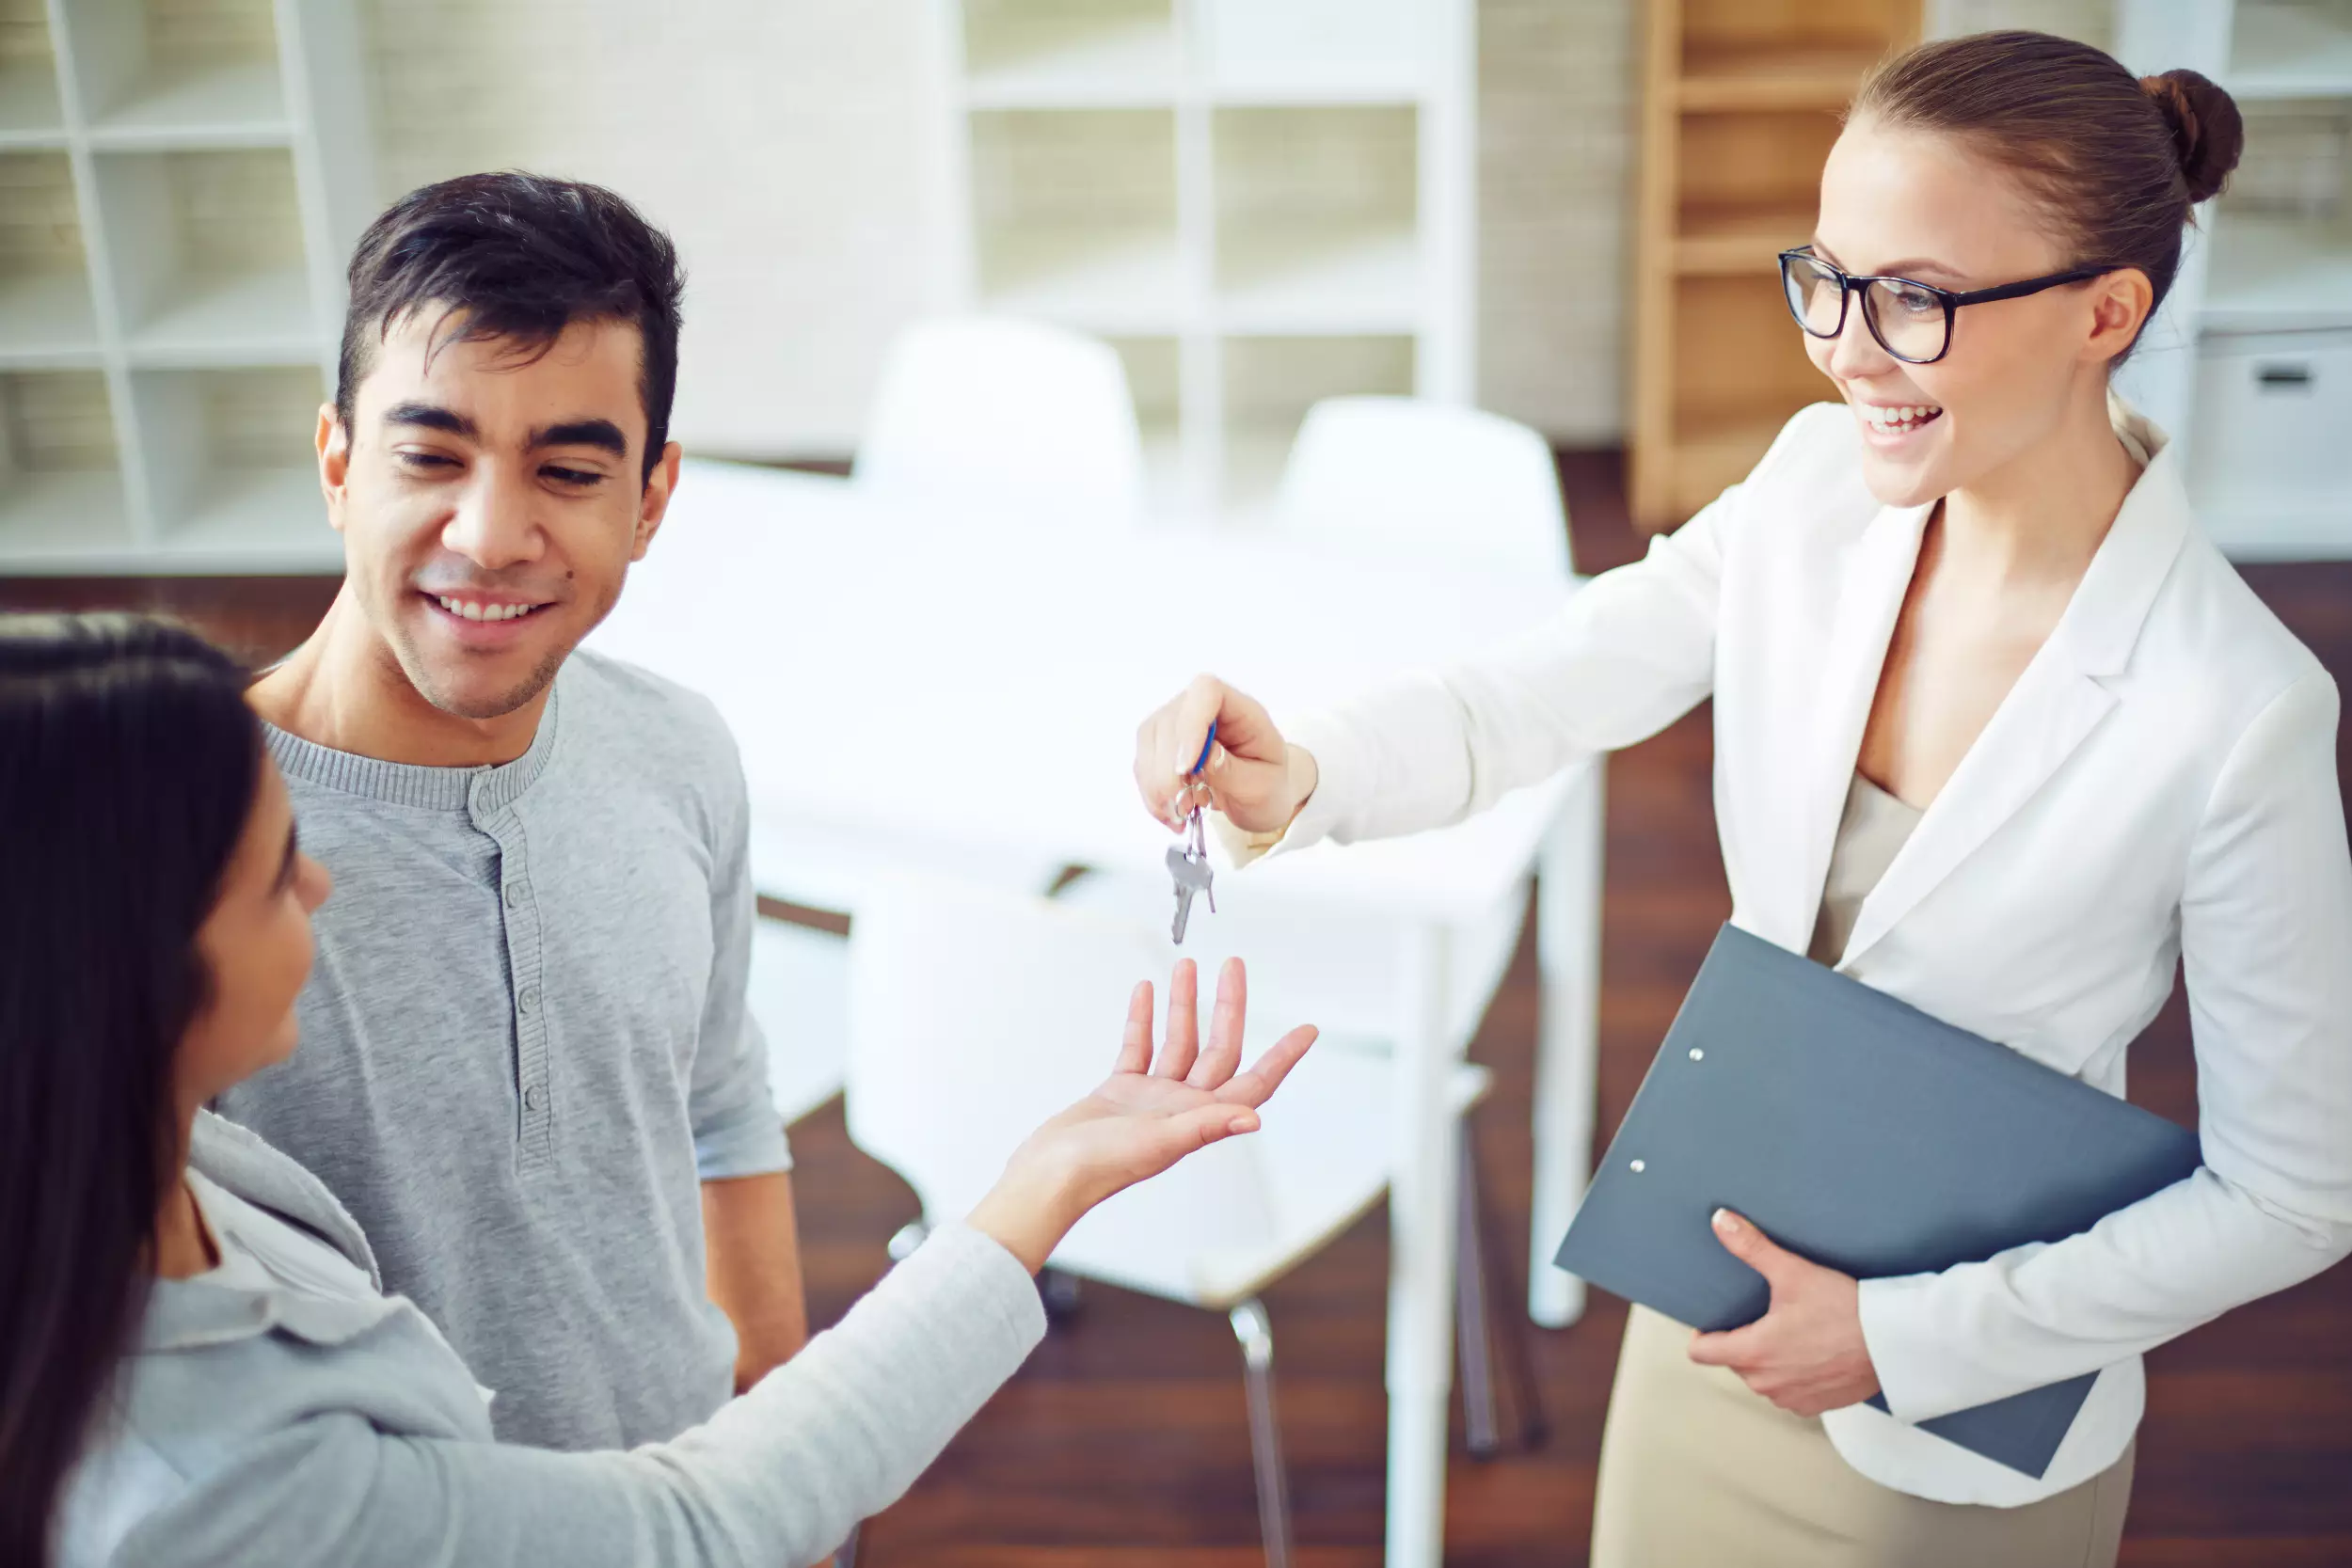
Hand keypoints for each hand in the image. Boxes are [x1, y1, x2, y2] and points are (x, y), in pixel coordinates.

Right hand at [966, 957, 1316, 1272]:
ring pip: (1177, 1041)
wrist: (1048, 1177)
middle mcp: (1181, 1107)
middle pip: (1217, 1049)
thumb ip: (1204, 1126)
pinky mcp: (1119, 1092)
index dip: (1283, 1058)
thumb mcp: (1157, 1143)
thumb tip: (1254, 1118)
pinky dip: (1143, 1019)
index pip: (1253, 1083)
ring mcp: (1151, 1098)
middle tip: (1234, 965)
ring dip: (1183, 1004)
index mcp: (1198, 1120)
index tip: (1308, 1030)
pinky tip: (1145, 991)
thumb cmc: (1100, 1168)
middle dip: (1228, 1006)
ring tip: (1187, 965)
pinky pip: (1138, 1047)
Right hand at [1133, 675, 1316, 834]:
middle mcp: (1206, 708)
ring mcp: (1180, 723)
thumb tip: (1203, 757)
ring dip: (1156, 784)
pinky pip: (1144, 763)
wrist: (1260, 796)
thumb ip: (1233, 771)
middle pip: (1170, 720)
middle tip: (1182, 808)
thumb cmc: (1268, 786)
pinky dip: (1151, 793)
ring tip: (1179, 815)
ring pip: (1149, 740)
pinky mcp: (1163, 745)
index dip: (1190, 725)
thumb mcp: (1262, 786)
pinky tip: (1170, 812)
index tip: (1186, 768)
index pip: (1206, 691)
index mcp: (1240, 710)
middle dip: (1168, 770)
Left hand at [1686, 1208, 1879, 1417]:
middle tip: (1770, 1316)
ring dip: (1771, 1360)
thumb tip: (1720, 1221)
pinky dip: (1796, 1375)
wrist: (1894, 1343)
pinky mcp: (1816, 1406)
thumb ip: (1751, 1247)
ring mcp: (1792, 1398)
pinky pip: (1790, 1391)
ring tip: (1795, 1334)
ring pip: (1762, 1378)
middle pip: (1734, 1362)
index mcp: (1753, 1353)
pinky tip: (1814, 1353)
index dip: (1706, 1333)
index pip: (1701, 1353)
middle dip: (1744, 1341)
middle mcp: (1767, 1384)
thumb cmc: (1845, 1309)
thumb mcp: (1793, 1272)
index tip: (1720, 1319)